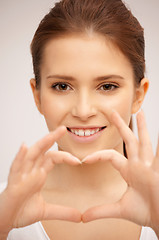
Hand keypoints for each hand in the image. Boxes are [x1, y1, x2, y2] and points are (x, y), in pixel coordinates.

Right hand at [0, 126, 80, 232]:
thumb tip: (79, 216)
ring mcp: (22, 175)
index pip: (52, 158)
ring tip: (51, 135)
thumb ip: (62, 211)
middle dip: (52, 138)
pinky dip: (19, 157)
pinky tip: (24, 147)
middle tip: (63, 128)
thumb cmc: (21, 210)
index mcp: (39, 174)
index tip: (78, 161)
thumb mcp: (46, 210)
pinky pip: (16, 167)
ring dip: (41, 144)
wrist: (6, 220)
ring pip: (31, 155)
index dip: (65, 157)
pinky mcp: (13, 182)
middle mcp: (31, 171)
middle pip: (42, 151)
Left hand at [82, 110, 158, 233]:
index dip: (98, 155)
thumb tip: (83, 217)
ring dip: (141, 127)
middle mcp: (139, 164)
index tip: (84, 160)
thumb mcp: (119, 209)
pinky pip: (158, 154)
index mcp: (129, 170)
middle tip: (112, 112)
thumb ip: (101, 210)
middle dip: (120, 126)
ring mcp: (149, 165)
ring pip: (143, 141)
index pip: (110, 155)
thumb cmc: (145, 212)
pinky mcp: (157, 169)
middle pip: (128, 140)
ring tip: (140, 112)